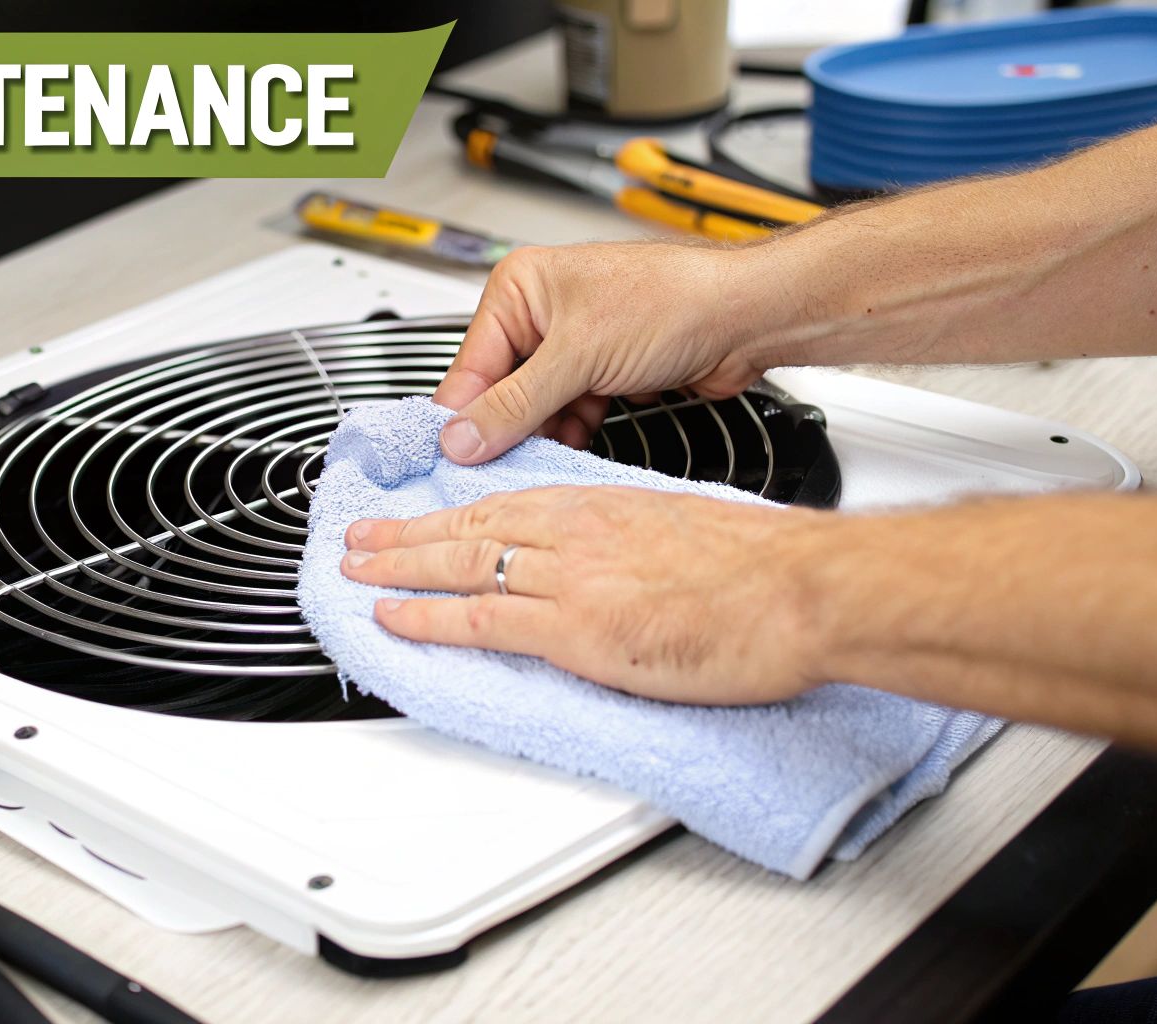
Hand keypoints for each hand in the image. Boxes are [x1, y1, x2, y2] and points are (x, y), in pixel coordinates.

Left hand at [340, 485, 832, 703]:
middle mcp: (577, 533)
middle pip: (471, 525)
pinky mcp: (577, 629)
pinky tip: (395, 620)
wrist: (800, 590)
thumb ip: (637, 545)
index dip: (454, 510)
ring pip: (463, 564)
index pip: (509, 502)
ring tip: (356, 575)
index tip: (422, 514)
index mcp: (604, 508)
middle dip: (407, 535)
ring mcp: (571, 580)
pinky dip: (429, 619)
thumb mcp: (685, 534)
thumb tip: (622, 564)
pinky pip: (482, 619)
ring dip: (399, 570)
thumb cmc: (764, 570)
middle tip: (361, 540)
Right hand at [432, 242, 767, 464]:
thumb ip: (514, 404)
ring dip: (540, 434)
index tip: (453, 460)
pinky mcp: (600, 372)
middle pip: (500, 389)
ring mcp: (572, 344)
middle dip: (506, 428)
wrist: (745, 318)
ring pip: (534, 407)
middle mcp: (541, 313)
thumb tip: (461, 437)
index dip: (463, 415)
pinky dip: (569, 433)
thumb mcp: (578, 358)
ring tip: (540, 459)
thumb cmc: (675, 301)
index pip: (470, 363)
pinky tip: (572, 448)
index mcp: (520, 288)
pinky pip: (566, 413)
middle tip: (497, 467)